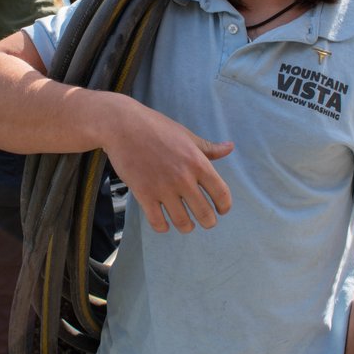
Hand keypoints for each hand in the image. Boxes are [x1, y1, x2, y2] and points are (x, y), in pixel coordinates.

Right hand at [100, 97, 233, 233]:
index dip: (225, 206)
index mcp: (198, 163)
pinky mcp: (144, 194)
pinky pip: (157, 222)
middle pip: (204, 213)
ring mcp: (163, 188)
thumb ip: (208, 148)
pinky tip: (164, 223)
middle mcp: (183, 178)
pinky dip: (163, 227)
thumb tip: (230, 147)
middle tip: (206, 221)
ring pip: (182, 222)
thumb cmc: (156, 127)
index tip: (222, 209)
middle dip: (208, 222)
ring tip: (186, 225)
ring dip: (187, 227)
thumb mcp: (186, 135)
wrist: (123, 126)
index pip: (221, 193)